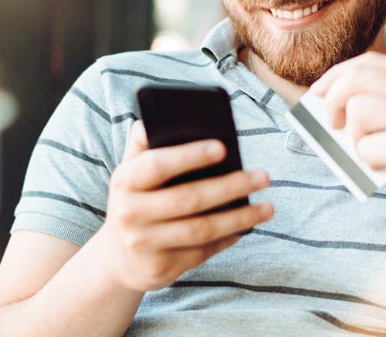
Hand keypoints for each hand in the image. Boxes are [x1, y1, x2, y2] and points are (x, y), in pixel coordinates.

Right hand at [99, 121, 272, 292]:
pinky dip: (227, 239)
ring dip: (239, 218)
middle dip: (231, 186)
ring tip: (267, 206)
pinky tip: (246, 227)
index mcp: (124, 181)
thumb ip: (143, 144)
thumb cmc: (135, 202)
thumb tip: (155, 117)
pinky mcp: (160, 269)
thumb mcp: (130, 172)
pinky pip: (202, 252)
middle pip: (189, 199)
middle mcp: (130, 213)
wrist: (117, 259)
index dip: (189, 155)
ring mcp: (144, 244)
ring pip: (201, 230)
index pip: (157, 165)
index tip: (224, 146)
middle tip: (263, 176)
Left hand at [309, 52, 385, 238]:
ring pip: (358, 109)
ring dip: (354, 136)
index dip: (336, 74)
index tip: (317, 92)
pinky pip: (366, 146)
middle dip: (332, 99)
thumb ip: (382, 105)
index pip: (370, 61)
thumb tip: (327, 100)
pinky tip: (385, 167)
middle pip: (358, 77)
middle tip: (332, 124)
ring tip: (372, 151)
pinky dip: (366, 160)